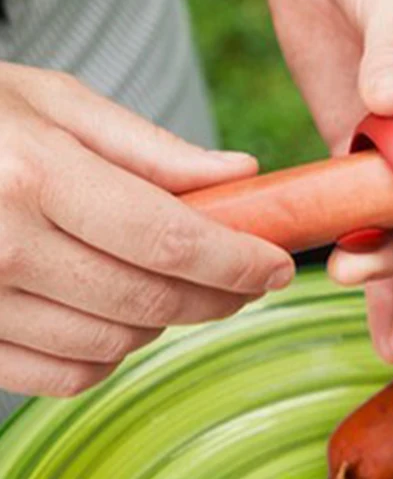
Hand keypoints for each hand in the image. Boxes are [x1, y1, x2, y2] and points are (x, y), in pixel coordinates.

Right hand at [0, 63, 294, 396]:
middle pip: (150, 299)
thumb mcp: (56, 104)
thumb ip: (151, 149)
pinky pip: (64, 374)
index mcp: (34, 175)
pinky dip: (109, 351)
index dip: (237, 261)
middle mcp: (1, 246)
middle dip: (219, 296)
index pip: (169, 238)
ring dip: (165, 319)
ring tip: (175, 282)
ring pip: (114, 343)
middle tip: (249, 278)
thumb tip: (241, 174)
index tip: (279, 266)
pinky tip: (117, 311)